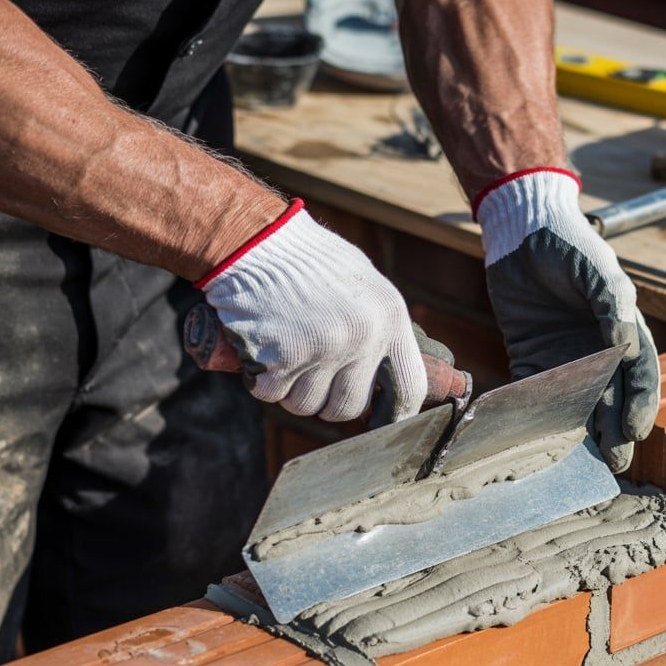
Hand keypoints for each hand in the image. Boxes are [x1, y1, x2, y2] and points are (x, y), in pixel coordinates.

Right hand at [197, 199, 426, 422]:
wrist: (256, 240)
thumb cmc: (309, 262)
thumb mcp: (364, 287)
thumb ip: (379, 330)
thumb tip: (388, 381)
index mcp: (390, 319)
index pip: (409, 389)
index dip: (394, 416)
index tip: (380, 425)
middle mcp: (363, 337)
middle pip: (348, 408)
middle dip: (326, 401)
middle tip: (310, 375)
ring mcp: (323, 350)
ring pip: (306, 405)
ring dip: (290, 390)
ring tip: (284, 351)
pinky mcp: (282, 357)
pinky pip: (271, 393)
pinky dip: (260, 380)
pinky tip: (261, 349)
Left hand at [476, 169, 659, 471]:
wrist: (522, 230)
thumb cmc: (568, 244)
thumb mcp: (596, 268)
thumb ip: (611, 303)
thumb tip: (624, 345)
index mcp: (624, 331)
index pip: (641, 376)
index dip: (642, 405)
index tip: (637, 430)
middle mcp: (599, 351)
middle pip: (613, 399)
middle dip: (617, 431)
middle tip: (616, 461)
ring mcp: (566, 358)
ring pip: (578, 404)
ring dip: (582, 433)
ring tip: (584, 462)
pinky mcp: (532, 358)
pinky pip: (536, 393)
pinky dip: (537, 415)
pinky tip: (535, 436)